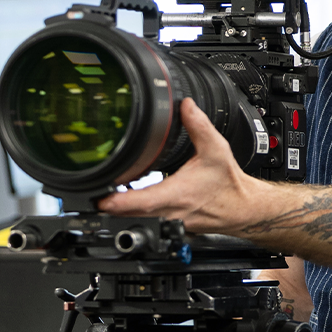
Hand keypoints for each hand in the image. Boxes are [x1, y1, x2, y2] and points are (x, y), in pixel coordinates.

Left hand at [96, 98, 259, 232]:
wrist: (241, 208)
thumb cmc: (228, 184)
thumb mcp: (216, 149)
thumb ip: (199, 126)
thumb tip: (185, 106)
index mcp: (178, 194)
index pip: (141, 202)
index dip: (117, 201)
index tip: (99, 196)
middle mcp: (170, 212)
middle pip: (128, 213)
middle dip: (107, 204)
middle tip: (90, 190)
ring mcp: (168, 222)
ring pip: (134, 219)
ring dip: (117, 208)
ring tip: (103, 192)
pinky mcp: (169, 225)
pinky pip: (144, 220)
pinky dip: (130, 212)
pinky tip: (124, 199)